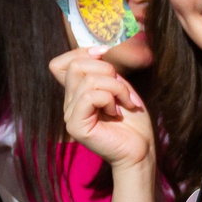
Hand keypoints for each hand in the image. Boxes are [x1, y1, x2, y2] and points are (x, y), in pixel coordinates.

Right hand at [49, 49, 154, 172]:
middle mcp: (69, 103)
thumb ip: (103, 71)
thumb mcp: (119, 86)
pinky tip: (116, 113)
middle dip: (107, 71)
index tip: (104, 54)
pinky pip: (89, 96)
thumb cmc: (133, 121)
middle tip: (122, 92)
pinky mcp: (75, 125)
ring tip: (124, 104)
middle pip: (76, 65)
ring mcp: (69, 115)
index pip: (60, 63)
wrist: (141, 149)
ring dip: (116, 88)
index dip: (81, 52)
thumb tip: (96, 51)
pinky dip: (109, 99)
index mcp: (76, 93)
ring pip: (89, 80)